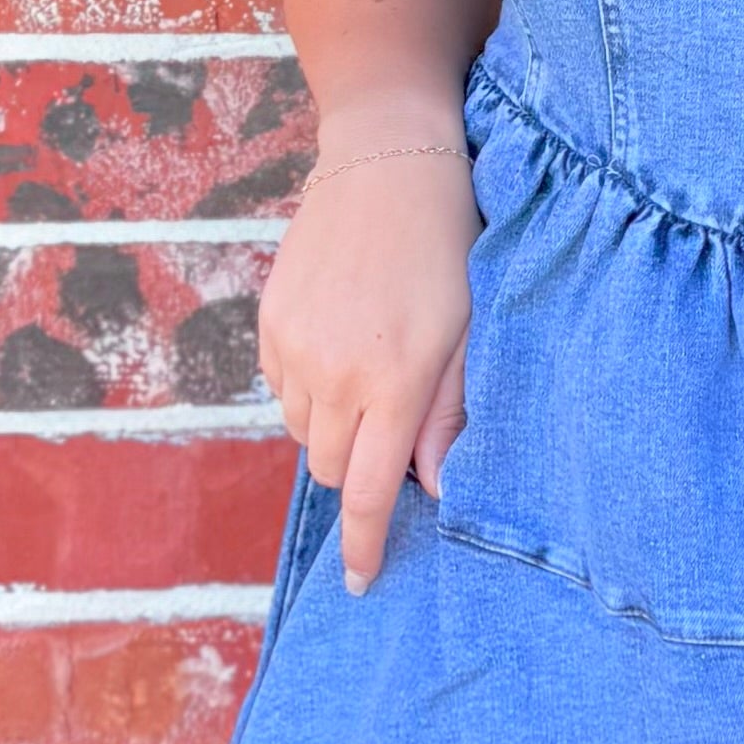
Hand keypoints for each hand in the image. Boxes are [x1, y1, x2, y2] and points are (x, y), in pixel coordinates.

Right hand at [255, 144, 476, 590]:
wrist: (389, 160)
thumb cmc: (452, 246)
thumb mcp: (472, 332)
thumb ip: (450, 414)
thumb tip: (433, 488)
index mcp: (392, 383)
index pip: (365, 492)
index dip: (363, 545)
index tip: (361, 583)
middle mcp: (333, 374)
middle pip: (328, 467)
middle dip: (356, 471)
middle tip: (396, 433)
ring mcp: (293, 347)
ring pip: (302, 430)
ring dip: (333, 429)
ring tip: (373, 378)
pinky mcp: (270, 320)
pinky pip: (280, 388)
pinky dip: (308, 390)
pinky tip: (343, 349)